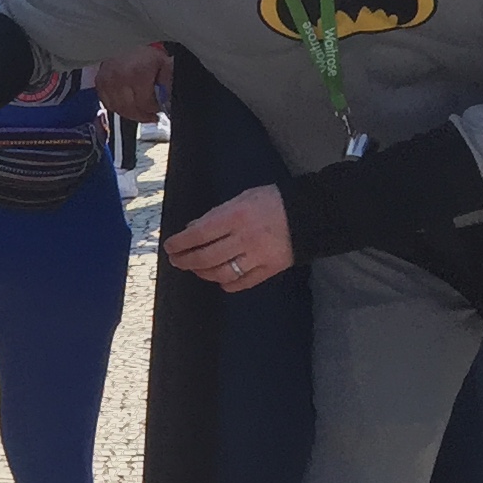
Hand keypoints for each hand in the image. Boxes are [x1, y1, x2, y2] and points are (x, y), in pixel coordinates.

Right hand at [93, 42, 172, 119]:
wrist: (126, 40)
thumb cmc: (144, 52)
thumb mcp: (163, 64)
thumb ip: (168, 83)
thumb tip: (169, 100)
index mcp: (138, 73)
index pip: (144, 103)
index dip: (153, 110)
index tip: (158, 110)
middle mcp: (119, 78)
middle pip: (130, 109)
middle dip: (142, 115)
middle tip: (150, 115)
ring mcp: (107, 81)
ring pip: (118, 109)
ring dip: (130, 114)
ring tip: (140, 111)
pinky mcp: (99, 83)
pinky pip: (108, 104)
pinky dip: (118, 107)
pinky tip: (127, 104)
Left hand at [164, 185, 292, 291]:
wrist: (312, 212)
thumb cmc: (274, 201)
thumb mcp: (242, 198)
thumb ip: (217, 214)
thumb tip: (192, 228)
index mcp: (236, 216)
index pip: (198, 234)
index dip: (180, 243)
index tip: (170, 246)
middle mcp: (245, 238)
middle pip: (206, 257)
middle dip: (186, 261)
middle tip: (177, 261)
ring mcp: (258, 256)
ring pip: (221, 273)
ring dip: (202, 273)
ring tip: (195, 269)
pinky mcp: (270, 268)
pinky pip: (243, 282)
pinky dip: (227, 283)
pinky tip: (220, 279)